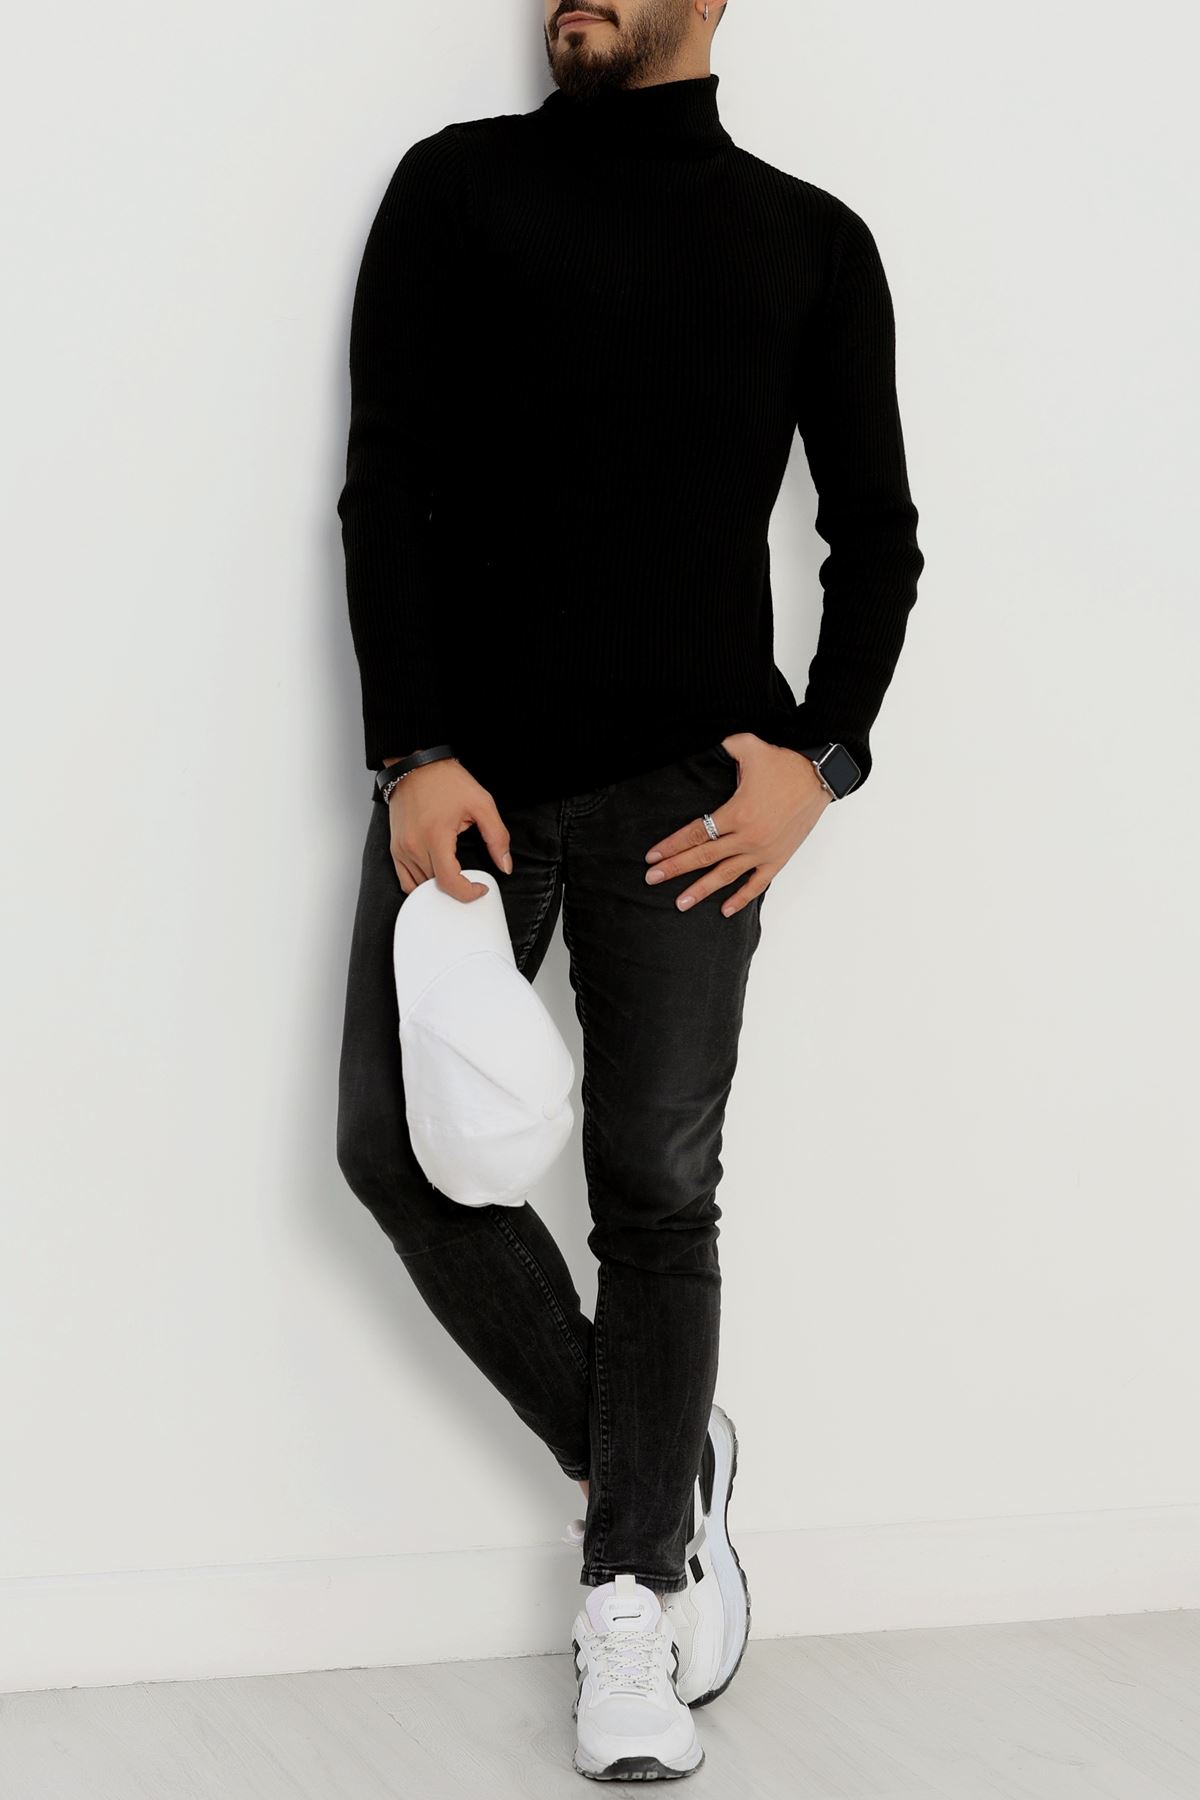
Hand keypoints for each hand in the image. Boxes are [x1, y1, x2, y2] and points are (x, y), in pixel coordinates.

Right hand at [387, 758, 512, 902]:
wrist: (416, 766)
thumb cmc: (445, 781)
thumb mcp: (481, 803)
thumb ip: (497, 837)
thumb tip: (504, 864)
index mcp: (435, 836)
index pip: (448, 882)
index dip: (467, 893)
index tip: (479, 888)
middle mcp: (414, 846)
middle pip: (435, 886)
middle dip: (457, 888)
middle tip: (471, 880)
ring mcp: (401, 849)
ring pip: (420, 886)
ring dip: (439, 888)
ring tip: (455, 878)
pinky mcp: (395, 848)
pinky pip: (405, 880)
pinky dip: (420, 886)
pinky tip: (435, 880)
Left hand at [643, 735, 830, 916]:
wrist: (820, 777)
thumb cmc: (784, 763)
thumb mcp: (748, 746)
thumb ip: (722, 746)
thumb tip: (702, 742)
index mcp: (737, 813)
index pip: (696, 833)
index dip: (672, 844)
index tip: (652, 855)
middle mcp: (748, 837)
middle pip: (703, 857)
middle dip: (675, 868)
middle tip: (652, 879)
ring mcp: (764, 851)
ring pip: (726, 875)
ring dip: (702, 890)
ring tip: (680, 904)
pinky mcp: (778, 858)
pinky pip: (757, 884)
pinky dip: (741, 898)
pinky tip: (725, 910)